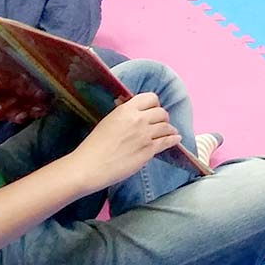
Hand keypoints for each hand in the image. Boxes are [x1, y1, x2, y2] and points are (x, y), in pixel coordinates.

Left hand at [0, 58, 48, 123]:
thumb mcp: (6, 75)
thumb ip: (24, 84)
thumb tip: (42, 92)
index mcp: (19, 78)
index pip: (36, 88)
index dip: (42, 94)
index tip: (46, 98)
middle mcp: (14, 90)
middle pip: (31, 102)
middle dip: (35, 107)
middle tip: (38, 110)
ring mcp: (4, 101)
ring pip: (20, 111)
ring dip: (22, 113)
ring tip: (21, 115)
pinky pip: (4, 116)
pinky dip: (3, 115)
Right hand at [67, 92, 181, 192]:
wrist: (88, 167)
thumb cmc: (93, 146)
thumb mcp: (108, 122)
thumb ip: (123, 114)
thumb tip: (133, 108)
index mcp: (125, 110)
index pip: (150, 98)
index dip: (154, 104)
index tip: (153, 109)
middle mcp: (138, 120)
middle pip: (161, 112)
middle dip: (162, 117)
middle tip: (161, 123)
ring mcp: (145, 135)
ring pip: (166, 126)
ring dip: (169, 129)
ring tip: (170, 131)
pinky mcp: (148, 150)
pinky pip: (167, 141)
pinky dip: (174, 139)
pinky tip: (176, 138)